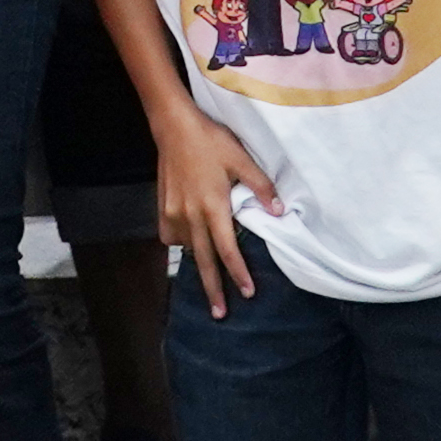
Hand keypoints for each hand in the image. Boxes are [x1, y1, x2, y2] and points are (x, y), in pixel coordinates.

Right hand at [151, 107, 277, 314]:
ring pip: (187, 248)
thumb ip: (261, 187)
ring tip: (208, 277)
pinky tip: (188, 241)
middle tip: (219, 314)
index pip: (228, 250)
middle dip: (213, 289)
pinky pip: (170, 236)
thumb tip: (278, 212)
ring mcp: (173, 213)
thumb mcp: (241, 160)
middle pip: (204, 261)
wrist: (174, 127)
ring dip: (198, 263)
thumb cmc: (211, 141)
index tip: (247, 293)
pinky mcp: (162, 208)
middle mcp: (191, 216)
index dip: (238, 274)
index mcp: (213, 207)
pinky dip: (180, 242)